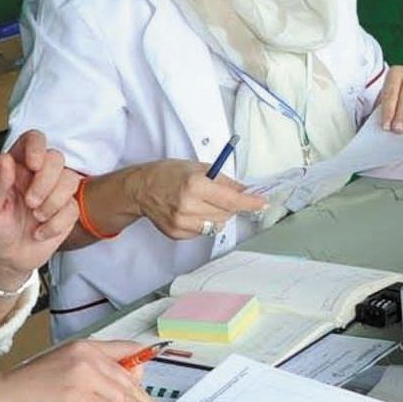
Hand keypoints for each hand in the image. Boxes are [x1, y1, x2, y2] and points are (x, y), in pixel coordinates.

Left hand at [0, 130, 80, 283]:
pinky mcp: (65, 212)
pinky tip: (40, 232)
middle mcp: (36, 176)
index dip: (37, 146)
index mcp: (15, 168)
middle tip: (30, 202)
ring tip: (36, 217)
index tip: (33, 164)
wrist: (5, 260)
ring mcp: (53, 193)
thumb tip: (5, 158)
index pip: (32, 140)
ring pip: (70, 180)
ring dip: (53, 202)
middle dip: (46, 181)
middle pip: (56, 158)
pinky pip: (73, 208)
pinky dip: (56, 223)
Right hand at [0, 339, 179, 401]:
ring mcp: (84, 374)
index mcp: (88, 349)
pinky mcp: (78, 394)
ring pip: (127, 401)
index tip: (160, 397)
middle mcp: (89, 357)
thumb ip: (96, 393)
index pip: (129, 356)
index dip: (147, 378)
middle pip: (132, 384)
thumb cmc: (28, 395)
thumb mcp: (68, 385)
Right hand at [128, 159, 266, 239]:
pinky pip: (203, 232)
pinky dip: (204, 222)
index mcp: (195, 185)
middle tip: (220, 196)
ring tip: (203, 203)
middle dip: (230, 206)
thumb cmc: (167, 174)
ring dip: (217, 215)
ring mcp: (182, 222)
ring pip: (216, 225)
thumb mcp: (197, 168)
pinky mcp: (178, 233)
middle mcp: (188, 206)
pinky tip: (192, 212)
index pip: (232, 199)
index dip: (250, 202)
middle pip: (226, 214)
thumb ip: (223, 181)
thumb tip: (245, 191)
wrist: (140, 189)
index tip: (262, 204)